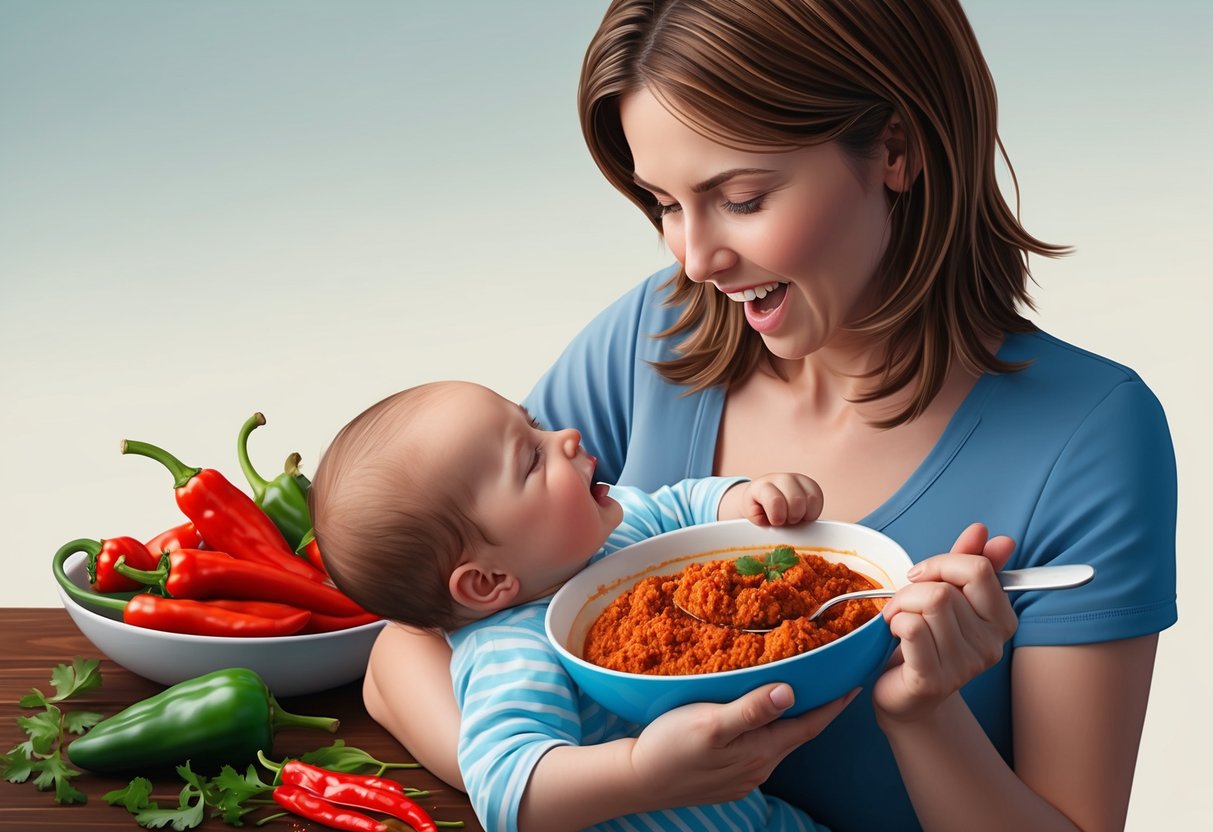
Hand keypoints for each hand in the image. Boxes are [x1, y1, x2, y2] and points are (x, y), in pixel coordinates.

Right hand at [629, 683, 855, 807]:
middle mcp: (759, 766)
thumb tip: (789, 692)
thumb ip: (750, 710)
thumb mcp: (709, 724)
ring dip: (789, 718)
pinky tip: (757, 716)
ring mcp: (743, 775)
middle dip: (816, 708)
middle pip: (797, 733)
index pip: (809, 725)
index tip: (853, 681)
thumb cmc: (669, 747)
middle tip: (829, 679)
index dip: (833, 703)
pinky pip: (758, 749)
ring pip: (777, 741)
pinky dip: (767, 729)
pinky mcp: (727, 776)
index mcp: (760, 750)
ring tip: (795, 691)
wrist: (637, 780)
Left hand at [727, 473, 823, 525]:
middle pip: (796, 500)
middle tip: (786, 520)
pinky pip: (819, 499)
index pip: (775, 500)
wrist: (761, 494)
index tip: (776, 522)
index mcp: (763, 486)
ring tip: (794, 517)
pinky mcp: (811, 484)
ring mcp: (798, 479)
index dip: (778, 516)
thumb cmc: (758, 507)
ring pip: (811, 499)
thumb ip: (760, 520)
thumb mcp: (753, 516)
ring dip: (804, 515)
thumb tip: (772, 524)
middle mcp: (782, 479)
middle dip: (793, 517)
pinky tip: (803, 514)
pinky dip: (813, 512)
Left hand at [873, 522, 1017, 725]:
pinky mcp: (933, 680)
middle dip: (913, 588)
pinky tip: (894, 635)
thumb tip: (985, 532)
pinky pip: (911, 627)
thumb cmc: (925, 640)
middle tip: (904, 604)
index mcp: (1002, 621)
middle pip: (946, 588)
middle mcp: (991, 646)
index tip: (923, 576)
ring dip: (901, 605)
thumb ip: (967, 563)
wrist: (905, 694)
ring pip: (928, 603)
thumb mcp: (947, 594)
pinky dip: (895, 622)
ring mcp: (964, 666)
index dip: (942, 564)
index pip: (978, 569)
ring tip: (898, 620)